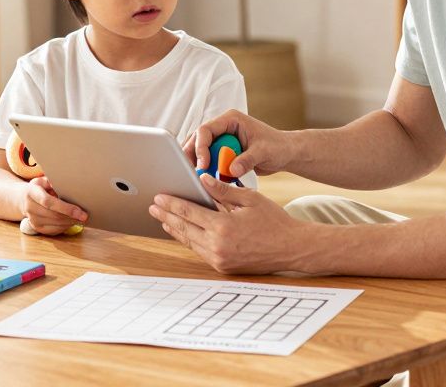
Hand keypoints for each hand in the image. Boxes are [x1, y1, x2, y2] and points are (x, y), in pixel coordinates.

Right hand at [22, 176, 87, 234]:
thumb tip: (70, 185)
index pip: (49, 202)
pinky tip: (72, 222)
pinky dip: (65, 227)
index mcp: (32, 193)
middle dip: (72, 217)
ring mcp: (32, 220)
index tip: (80, 212)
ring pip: (56, 224)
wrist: (22, 199)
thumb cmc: (38, 188)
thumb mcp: (43, 180)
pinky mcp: (37, 228)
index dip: (66, 208)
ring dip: (71, 223)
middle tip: (86, 216)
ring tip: (82, 219)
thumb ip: (54, 182)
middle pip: (54, 216)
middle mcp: (30, 207)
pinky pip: (54, 230)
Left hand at [149, 174, 310, 273]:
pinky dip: (189, 240)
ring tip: (163, 218)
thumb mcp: (250, 199)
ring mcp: (220, 259)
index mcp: (223, 226)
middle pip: (184, 228)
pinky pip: (200, 251)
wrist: (291, 248)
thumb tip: (201, 179)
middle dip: (167, 216)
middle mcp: (218, 246)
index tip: (159, 197)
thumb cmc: (274, 221)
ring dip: (175, 229)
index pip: (189, 212)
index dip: (172, 203)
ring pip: (190, 241)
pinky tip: (183, 232)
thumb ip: (223, 190)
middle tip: (153, 206)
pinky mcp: (223, 267)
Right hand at [183, 110, 294, 177]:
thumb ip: (247, 160)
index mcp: (231, 120)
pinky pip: (209, 159)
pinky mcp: (224, 152)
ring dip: (197, 162)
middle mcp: (223, 128)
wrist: (285, 154)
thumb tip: (231, 170)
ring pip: (200, 149)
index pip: (206, 130)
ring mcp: (222, 140)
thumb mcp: (264, 152)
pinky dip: (206, 169)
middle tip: (190, 172)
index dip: (201, 147)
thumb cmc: (278, 146)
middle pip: (198, 138)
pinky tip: (205, 179)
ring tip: (196, 177)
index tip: (203, 165)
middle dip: (192, 155)